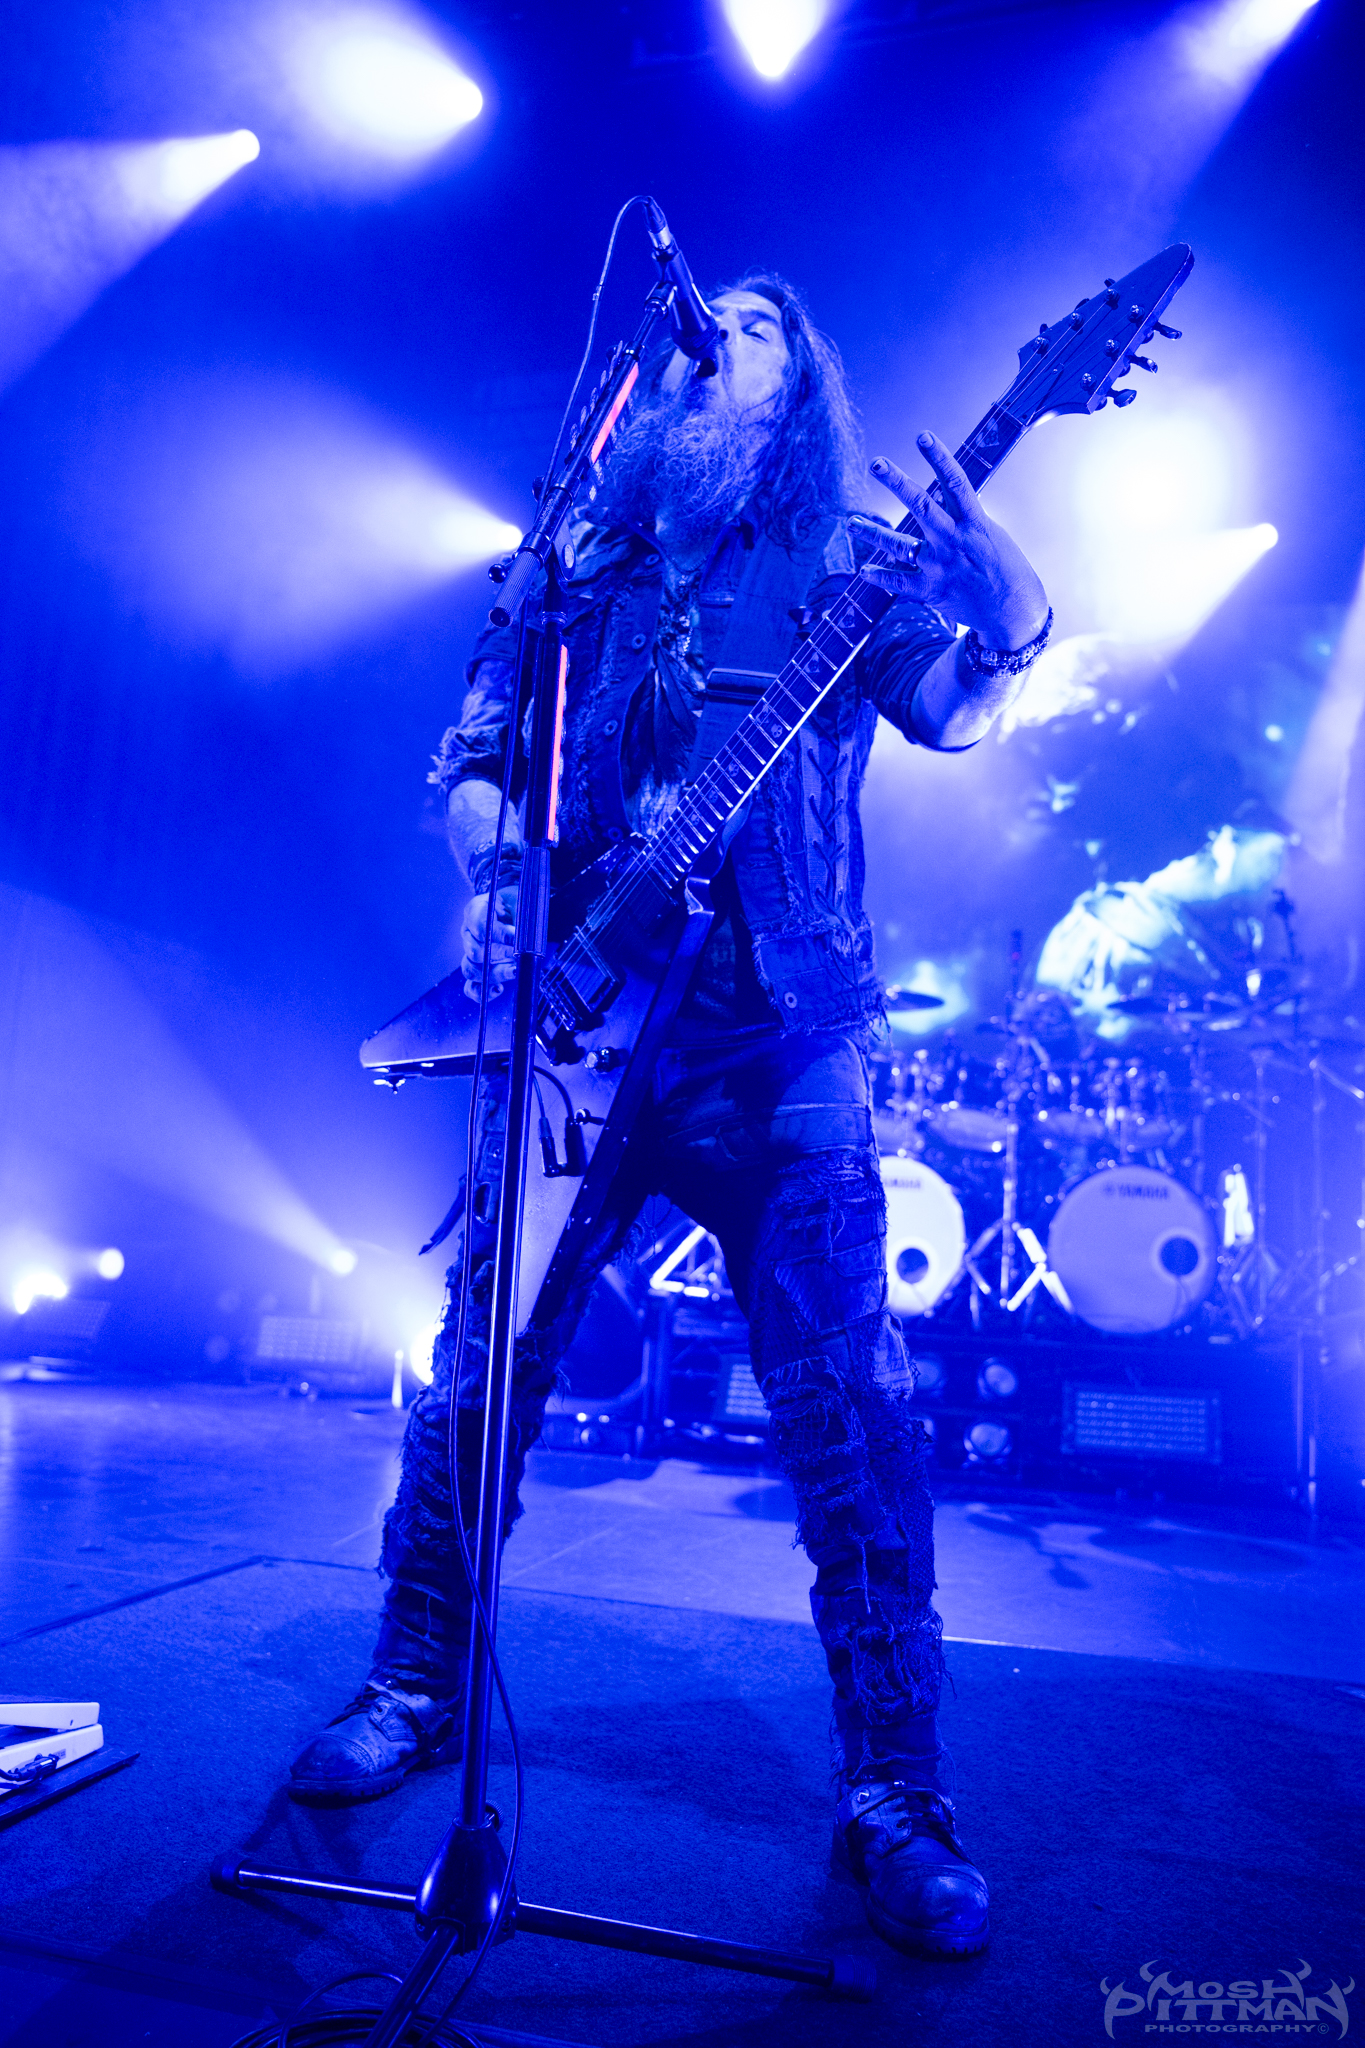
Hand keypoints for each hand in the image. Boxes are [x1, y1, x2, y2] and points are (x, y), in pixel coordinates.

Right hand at [461, 886, 517, 1000]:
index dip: (499, 933)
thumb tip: (521, 936)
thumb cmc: (518, 906)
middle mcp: (469, 933)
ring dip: (495, 973)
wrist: (517, 912)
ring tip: (513, 971)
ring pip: (471, 970)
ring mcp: (471, 953)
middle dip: (498, 954)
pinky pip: (471, 987)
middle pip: (474, 951)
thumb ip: (520, 916)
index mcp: (476, 910)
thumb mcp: (520, 903)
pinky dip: (483, 992)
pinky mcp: (478, 971)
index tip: (517, 936)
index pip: (480, 924)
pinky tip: (498, 989)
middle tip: (517, 954)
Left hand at [854, 431, 1048, 650]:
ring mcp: (940, 565)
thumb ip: (964, 519)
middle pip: (921, 504)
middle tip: (875, 463)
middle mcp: (954, 540)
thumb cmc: (1006, 570)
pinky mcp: (931, 590)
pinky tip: (864, 570)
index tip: (923, 436)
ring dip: (873, 532)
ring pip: (899, 544)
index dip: (939, 458)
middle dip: (896, 482)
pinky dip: (880, 577)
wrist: (1014, 612)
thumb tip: (945, 499)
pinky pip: (899, 582)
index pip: (955, 482)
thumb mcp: (992, 536)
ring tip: (851, 522)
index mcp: (974, 523)